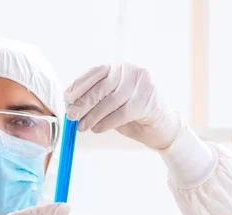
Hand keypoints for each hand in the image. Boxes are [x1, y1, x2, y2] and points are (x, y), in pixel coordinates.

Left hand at [64, 63, 183, 149]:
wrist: (163, 129)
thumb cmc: (136, 117)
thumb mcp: (113, 105)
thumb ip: (97, 101)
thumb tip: (73, 106)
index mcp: (121, 68)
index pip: (96, 73)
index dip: (79, 85)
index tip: (67, 98)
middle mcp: (131, 72)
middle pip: (101, 87)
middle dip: (83, 103)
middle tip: (71, 116)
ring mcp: (141, 85)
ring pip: (110, 101)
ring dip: (93, 116)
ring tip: (82, 127)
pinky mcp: (146, 101)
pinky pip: (121, 114)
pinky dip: (106, 123)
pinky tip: (97, 129)